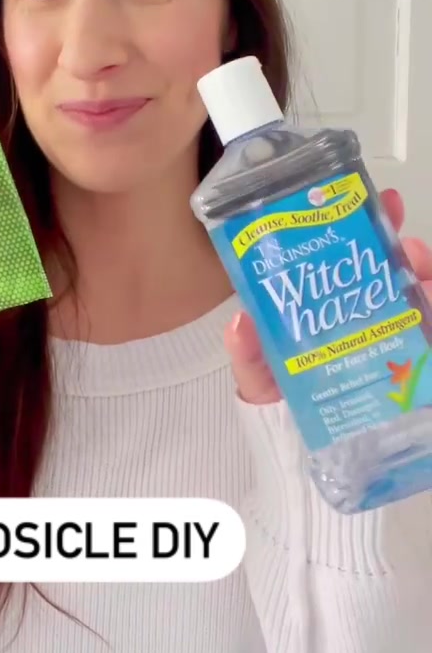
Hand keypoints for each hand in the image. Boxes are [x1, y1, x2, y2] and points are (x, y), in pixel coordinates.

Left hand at [225, 188, 431, 405]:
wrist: (311, 453)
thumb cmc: (282, 405)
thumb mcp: (260, 379)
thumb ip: (249, 356)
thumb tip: (241, 323)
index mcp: (320, 305)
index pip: (339, 255)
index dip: (354, 223)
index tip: (365, 200)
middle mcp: (357, 310)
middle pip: (383, 263)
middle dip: (394, 238)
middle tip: (397, 224)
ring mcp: (387, 331)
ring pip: (414, 288)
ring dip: (421, 270)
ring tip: (421, 264)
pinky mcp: (412, 360)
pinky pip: (428, 329)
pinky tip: (431, 300)